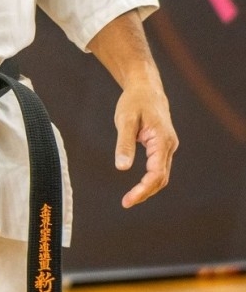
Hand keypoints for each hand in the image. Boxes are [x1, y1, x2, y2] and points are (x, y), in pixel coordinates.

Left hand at [114, 79, 177, 207]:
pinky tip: (138, 186)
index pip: (156, 173)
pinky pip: (159, 168)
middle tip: (126, 203)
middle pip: (161, 178)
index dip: (143, 189)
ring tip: (130, 198)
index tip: (128, 200)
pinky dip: (149, 179)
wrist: (146, 88)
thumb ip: (124, 144)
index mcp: (162, 140)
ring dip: (148, 188)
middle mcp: (169, 145)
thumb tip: (122, 168)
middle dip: (145, 192)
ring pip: (162, 175)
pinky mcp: (163, 146)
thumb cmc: (134, 102)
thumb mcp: (125, 120)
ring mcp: (168, 146)